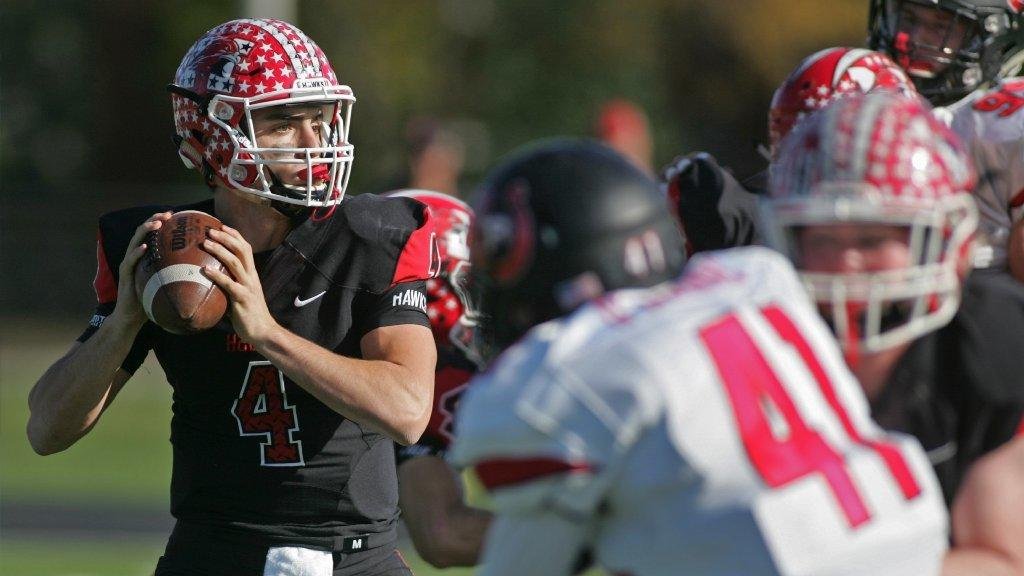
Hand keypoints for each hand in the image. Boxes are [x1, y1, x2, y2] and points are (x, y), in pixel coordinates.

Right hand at [112, 211, 172, 328]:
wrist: (133, 317)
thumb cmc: (154, 299)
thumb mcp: (168, 281)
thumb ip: (179, 271)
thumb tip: (204, 266)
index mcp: (146, 255)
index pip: (153, 233)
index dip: (162, 221)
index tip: (176, 214)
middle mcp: (136, 256)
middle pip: (143, 231)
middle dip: (154, 219)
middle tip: (167, 214)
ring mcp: (129, 264)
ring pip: (135, 241)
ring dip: (145, 231)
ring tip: (157, 223)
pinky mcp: (125, 275)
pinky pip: (130, 261)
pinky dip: (137, 253)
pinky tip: (145, 247)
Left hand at [201, 226, 278, 343]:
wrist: (263, 331)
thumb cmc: (249, 314)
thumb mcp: (241, 293)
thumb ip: (230, 283)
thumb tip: (210, 277)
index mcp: (252, 274)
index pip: (245, 248)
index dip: (234, 235)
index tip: (221, 226)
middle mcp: (251, 276)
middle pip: (241, 250)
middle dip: (226, 238)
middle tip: (210, 230)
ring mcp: (248, 286)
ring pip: (235, 262)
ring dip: (220, 250)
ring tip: (206, 243)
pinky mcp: (243, 298)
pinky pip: (229, 284)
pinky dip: (217, 275)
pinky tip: (205, 270)